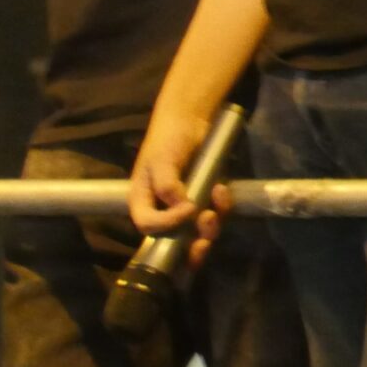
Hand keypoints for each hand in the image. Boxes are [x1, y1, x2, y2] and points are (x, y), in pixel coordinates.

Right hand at [129, 105, 231, 263]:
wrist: (190, 120)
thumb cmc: (168, 139)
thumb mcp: (162, 160)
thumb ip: (167, 186)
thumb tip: (184, 210)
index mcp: (143, 202)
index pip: (148, 226)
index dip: (167, 226)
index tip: (188, 210)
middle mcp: (162, 211)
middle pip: (175, 242)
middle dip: (194, 245)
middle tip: (208, 229)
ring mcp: (185, 208)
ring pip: (199, 232)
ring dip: (212, 224)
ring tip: (219, 195)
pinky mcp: (205, 201)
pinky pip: (215, 214)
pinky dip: (222, 206)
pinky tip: (223, 189)